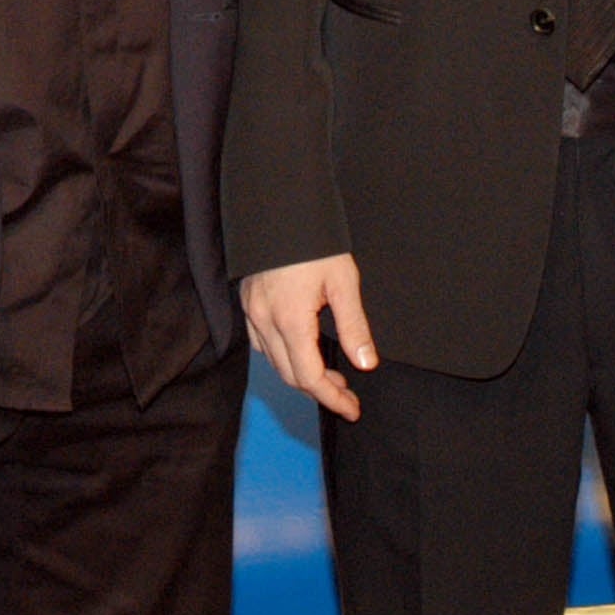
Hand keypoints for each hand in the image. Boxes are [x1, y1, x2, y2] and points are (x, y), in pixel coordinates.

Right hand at [242, 254, 375, 420]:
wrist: (279, 206)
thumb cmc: (313, 240)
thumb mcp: (343, 281)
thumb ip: (354, 326)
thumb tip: (366, 363)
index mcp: (290, 319)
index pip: (310, 377)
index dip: (332, 398)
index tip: (352, 408)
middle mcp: (265, 321)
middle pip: (290, 375)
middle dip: (320, 391)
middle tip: (348, 395)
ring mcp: (252, 313)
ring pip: (274, 362)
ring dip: (302, 375)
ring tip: (332, 376)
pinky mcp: (248, 303)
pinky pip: (262, 344)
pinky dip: (283, 357)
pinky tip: (303, 351)